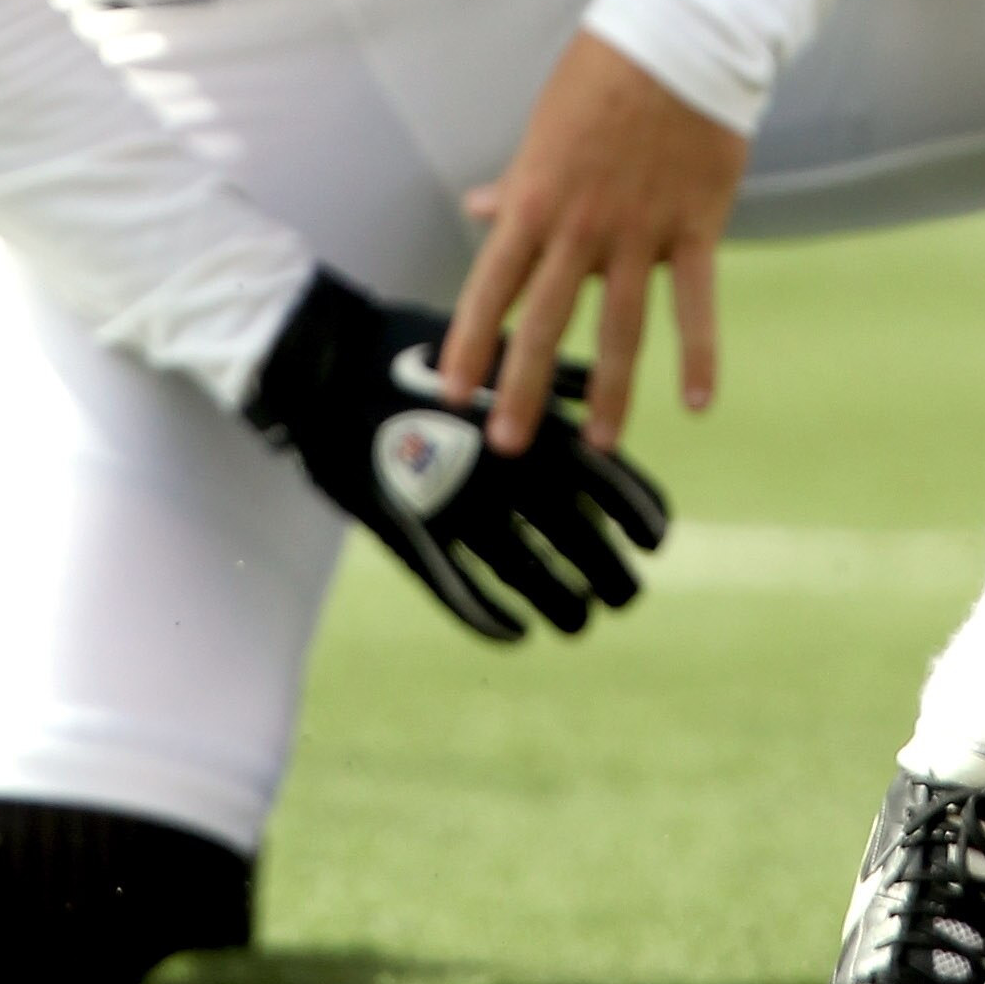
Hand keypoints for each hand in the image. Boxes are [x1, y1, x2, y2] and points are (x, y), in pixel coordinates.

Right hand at [245, 265, 665, 641]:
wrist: (326, 364)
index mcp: (526, 422)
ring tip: (581, 620)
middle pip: (573, 537)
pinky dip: (492, 617)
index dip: (636, 512)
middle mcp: (500, 471)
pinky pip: (461, 590)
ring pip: (524, 573)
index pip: (603, 479)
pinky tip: (515, 632)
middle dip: (608, 571)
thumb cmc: (413, 351)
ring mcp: (455, 509)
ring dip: (559, 602)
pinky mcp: (412, 535)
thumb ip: (554, 380)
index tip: (658, 542)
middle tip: (628, 594)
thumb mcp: (493, 351)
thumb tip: (606, 400)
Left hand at [443, 28, 750, 458]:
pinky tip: (697, 403)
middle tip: (509, 443)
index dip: (471, 342)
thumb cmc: (604, 74)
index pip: (493, 286)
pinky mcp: (696, 228)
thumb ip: (517, 182)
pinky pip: (697, 304)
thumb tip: (477, 208)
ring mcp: (641, 232)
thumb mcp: (544, 126)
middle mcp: (582, 227)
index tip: (454, 390)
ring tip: (597, 441)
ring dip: (608, 391)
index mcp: (537, 200)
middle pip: (547, 322)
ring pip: (620, 327)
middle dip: (523, 387)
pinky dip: (699, 356)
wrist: (680, 38)